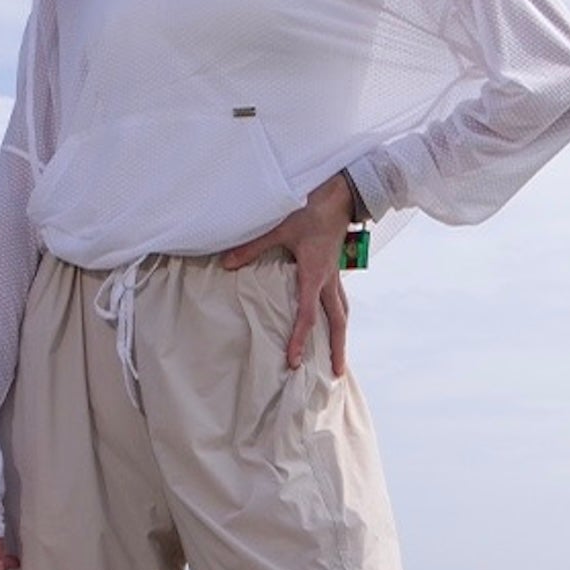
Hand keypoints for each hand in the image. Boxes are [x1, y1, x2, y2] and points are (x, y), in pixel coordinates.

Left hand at [222, 171, 350, 373]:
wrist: (339, 195)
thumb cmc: (310, 210)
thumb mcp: (279, 227)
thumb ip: (252, 248)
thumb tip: (227, 264)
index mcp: (314, 275)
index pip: (307, 315)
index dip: (299, 339)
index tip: (293, 361)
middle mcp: (329, 280)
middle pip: (337, 322)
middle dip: (336, 349)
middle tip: (336, 374)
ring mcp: (335, 276)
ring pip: (343, 313)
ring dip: (340, 336)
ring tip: (339, 357)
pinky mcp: (335, 269)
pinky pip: (340, 301)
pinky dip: (338, 318)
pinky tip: (333, 325)